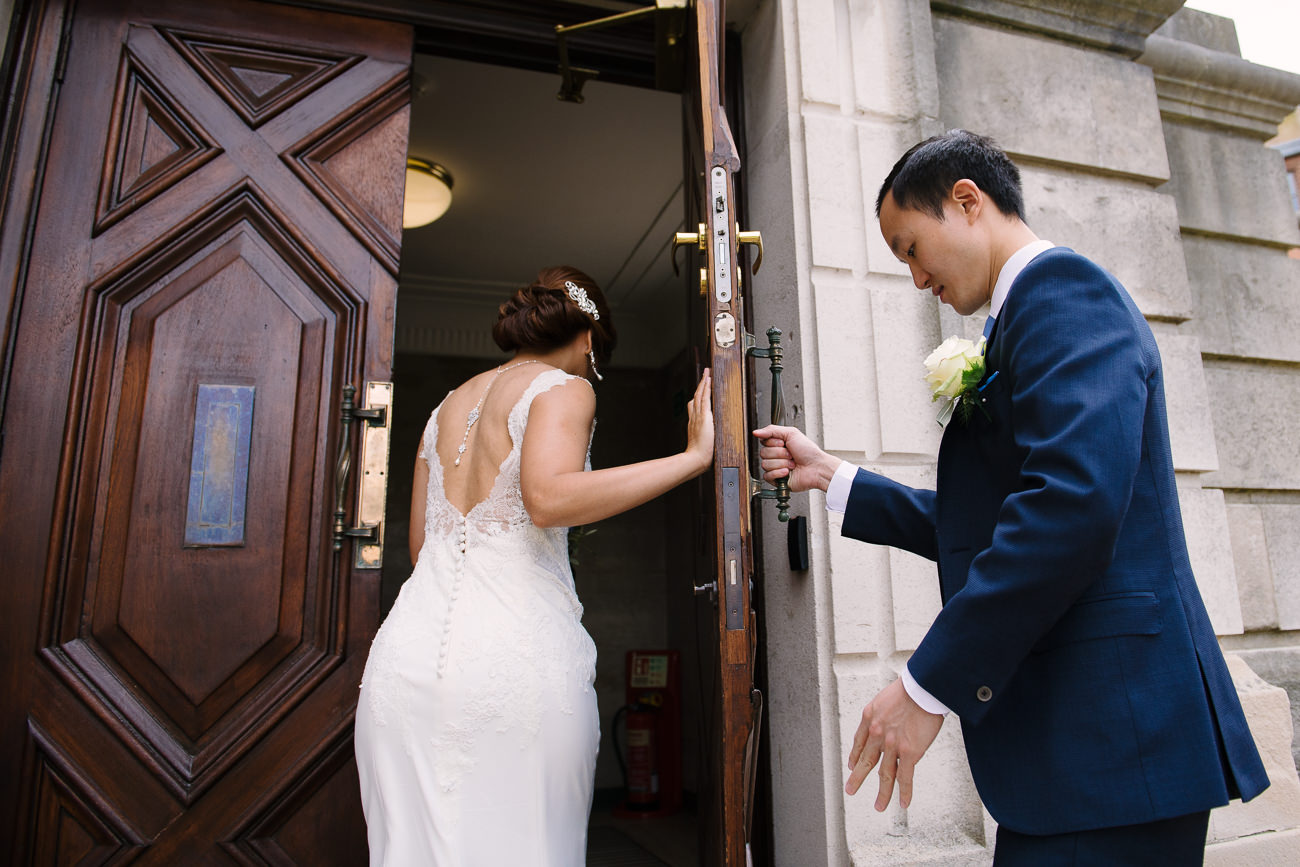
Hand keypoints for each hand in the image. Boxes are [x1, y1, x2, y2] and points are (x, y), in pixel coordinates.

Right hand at [685, 369, 713, 474]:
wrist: (695, 459)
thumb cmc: (699, 456)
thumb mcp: (701, 444)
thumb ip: (704, 438)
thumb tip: (708, 438)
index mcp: (693, 424)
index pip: (694, 406)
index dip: (697, 396)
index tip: (700, 389)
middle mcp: (694, 418)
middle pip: (696, 397)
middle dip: (700, 385)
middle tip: (704, 375)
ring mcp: (698, 416)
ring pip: (700, 395)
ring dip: (704, 383)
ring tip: (707, 373)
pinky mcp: (704, 417)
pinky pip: (705, 398)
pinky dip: (706, 388)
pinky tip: (709, 380)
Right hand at [751, 424, 837, 492]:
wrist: (817, 468)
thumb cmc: (809, 451)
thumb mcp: (791, 433)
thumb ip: (772, 430)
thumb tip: (756, 432)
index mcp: (778, 445)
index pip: (763, 442)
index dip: (773, 443)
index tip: (784, 443)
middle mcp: (776, 456)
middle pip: (763, 453)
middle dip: (779, 453)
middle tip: (791, 454)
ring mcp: (775, 468)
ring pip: (765, 464)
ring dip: (781, 463)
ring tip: (792, 464)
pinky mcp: (776, 480)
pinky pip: (767, 476)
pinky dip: (778, 473)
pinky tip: (788, 472)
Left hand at [845, 678, 943, 810]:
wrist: (922, 688)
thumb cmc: (910, 688)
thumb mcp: (885, 698)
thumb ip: (883, 712)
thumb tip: (889, 719)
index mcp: (870, 718)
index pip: (859, 741)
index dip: (855, 755)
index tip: (852, 764)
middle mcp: (877, 734)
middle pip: (866, 761)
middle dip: (857, 777)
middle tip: (850, 789)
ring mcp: (892, 745)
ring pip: (885, 774)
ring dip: (882, 793)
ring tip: (879, 806)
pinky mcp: (909, 753)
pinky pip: (905, 778)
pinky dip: (904, 792)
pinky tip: (902, 802)